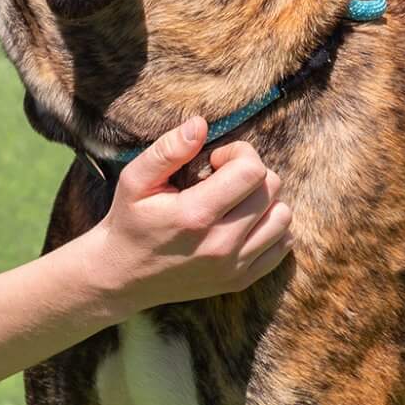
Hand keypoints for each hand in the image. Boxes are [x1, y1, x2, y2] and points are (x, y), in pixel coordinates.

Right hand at [90, 115, 293, 311]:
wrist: (121, 277)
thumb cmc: (129, 221)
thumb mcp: (135, 180)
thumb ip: (168, 150)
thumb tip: (201, 124)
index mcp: (195, 215)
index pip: (252, 171)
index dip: (238, 153)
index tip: (215, 160)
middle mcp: (220, 244)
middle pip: (271, 189)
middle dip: (250, 172)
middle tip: (222, 178)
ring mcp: (234, 266)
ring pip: (283, 217)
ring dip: (264, 200)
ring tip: (235, 201)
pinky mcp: (241, 280)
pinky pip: (283, 245)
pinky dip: (270, 227)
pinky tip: (243, 222)